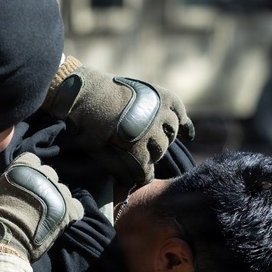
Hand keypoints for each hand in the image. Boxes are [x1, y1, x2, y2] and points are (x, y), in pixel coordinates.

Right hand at [0, 153, 83, 261]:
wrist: (7, 234)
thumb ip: (7, 182)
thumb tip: (9, 184)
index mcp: (25, 166)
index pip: (32, 160)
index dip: (28, 172)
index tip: (23, 183)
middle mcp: (45, 174)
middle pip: (49, 175)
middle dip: (43, 185)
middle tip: (34, 202)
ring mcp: (59, 192)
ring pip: (62, 191)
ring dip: (56, 199)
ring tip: (46, 215)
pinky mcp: (69, 210)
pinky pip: (76, 207)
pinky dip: (70, 213)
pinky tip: (61, 220)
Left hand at [43, 56, 193, 185]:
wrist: (85, 90)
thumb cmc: (86, 122)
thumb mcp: (96, 149)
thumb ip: (115, 166)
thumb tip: (130, 180)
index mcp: (134, 145)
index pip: (146, 170)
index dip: (142, 175)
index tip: (141, 177)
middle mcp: (151, 128)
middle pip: (160, 150)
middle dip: (151, 155)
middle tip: (142, 153)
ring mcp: (158, 109)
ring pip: (171, 132)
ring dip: (163, 138)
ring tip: (152, 139)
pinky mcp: (161, 95)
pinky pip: (180, 110)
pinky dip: (184, 122)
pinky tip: (186, 133)